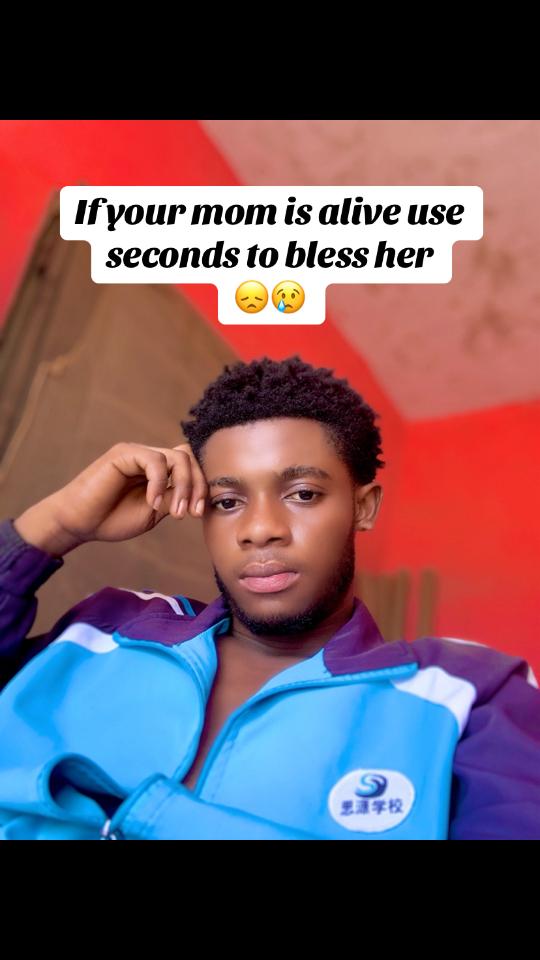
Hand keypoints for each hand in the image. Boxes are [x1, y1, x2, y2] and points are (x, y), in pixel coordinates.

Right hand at [13, 441, 207, 555]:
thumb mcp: (154, 511)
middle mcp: (150, 458)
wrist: (80, 523)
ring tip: (174, 512)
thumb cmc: (112, 518)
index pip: (191, 466)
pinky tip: (152, 503)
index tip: (197, 513)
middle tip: (190, 513)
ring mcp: (138, 453)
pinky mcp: (125, 453)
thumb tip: (198, 492)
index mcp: (159, 472)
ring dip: (183, 486)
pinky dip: (159, 483)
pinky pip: (155, 460)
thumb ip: (173, 497)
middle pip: (189, 458)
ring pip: (178, 457)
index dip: (200, 486)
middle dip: (197, 486)